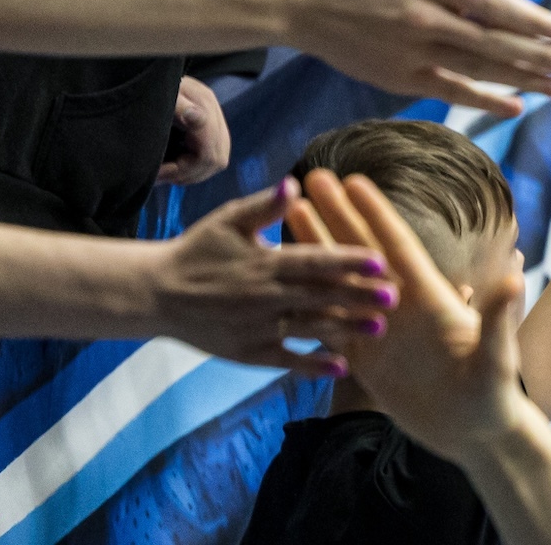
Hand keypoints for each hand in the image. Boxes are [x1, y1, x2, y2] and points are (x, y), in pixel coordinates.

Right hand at [148, 177, 397, 376]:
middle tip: (394, 296)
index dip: (347, 260)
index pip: (314, 261)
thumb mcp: (228, 220)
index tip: (380, 260)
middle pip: (319, 296)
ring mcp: (256, 328)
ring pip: (308, 328)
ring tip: (379, 329)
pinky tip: (341, 366)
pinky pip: (285, 361)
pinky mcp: (247, 353)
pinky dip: (312, 364)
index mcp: (265, 263)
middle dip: (358, 296)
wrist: (156, 293)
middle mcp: (264, 297)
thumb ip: (264, 206)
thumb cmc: (198, 250)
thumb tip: (295, 183)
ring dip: (345, 329)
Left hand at [157, 75, 230, 185]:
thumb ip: (179, 107)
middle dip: (188, 173)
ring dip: (190, 173)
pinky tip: (173, 167)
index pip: (208, 152)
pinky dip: (193, 168)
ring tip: (164, 173)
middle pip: (217, 159)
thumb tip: (196, 116)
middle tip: (160, 176)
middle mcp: (214, 114)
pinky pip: (211, 157)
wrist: (149, 79)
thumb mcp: (162, 97)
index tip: (158, 173)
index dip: (184, 169)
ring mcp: (214, 121)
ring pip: (217, 161)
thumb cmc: (151, 88)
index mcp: (203, 105)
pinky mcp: (209, 129)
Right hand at [287, 0, 550, 114]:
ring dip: (523, 81)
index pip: (497, 7)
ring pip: (479, 70)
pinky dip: (484, 99)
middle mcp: (428, 18)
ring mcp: (413, 52)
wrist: (304, 1)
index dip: (536, 23)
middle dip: (543, 58)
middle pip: (497, 44)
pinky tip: (515, 106)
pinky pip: (451, 90)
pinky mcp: (400, 78)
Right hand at [288, 170, 530, 464]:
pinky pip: (333, 323)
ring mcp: (383, 330)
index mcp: (432, 298)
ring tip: (290, 214)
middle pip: (362, 252)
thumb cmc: (495, 392)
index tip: (353, 179)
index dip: (376, 214)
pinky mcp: (370, 359)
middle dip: (337, 214)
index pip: (398, 247)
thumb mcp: (497, 355)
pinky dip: (311, 301)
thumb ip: (498, 317)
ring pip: (340, 282)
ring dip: (316, 248)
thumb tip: (515, 276)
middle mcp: (403, 306)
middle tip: (311, 176)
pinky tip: (284, 280)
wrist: (479, 431)